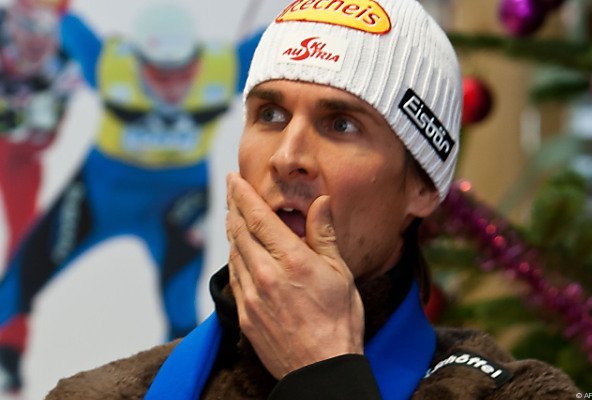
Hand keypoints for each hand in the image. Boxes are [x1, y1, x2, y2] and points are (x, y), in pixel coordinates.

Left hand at [226, 173, 364, 379]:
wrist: (321, 370)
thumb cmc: (339, 322)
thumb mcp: (340, 273)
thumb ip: (324, 235)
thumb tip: (320, 202)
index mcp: (291, 260)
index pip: (257, 217)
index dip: (242, 194)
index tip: (232, 178)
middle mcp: (265, 275)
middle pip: (240, 232)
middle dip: (233, 207)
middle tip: (231, 192)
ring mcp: (251, 296)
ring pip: (234, 253)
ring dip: (232, 232)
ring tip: (234, 218)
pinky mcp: (245, 316)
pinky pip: (234, 278)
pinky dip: (234, 258)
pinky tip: (239, 253)